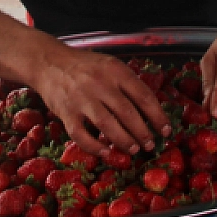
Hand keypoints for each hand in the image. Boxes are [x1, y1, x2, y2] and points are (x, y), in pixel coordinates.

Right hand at [32, 46, 171, 158]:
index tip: (166, 130)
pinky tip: (106, 152)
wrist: (50, 63)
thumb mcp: (110, 65)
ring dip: (124, 141)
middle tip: (150, 144)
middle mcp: (100, 84)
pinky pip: (82, 136)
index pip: (143, 96)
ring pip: (108, 126)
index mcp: (115, 71)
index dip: (158, 116)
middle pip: (128, 113)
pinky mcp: (66, 113)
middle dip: (143, 132)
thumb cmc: (85, 66)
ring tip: (134, 149)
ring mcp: (81, 99)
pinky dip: (95, 147)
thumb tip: (151, 110)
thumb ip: (128, 83)